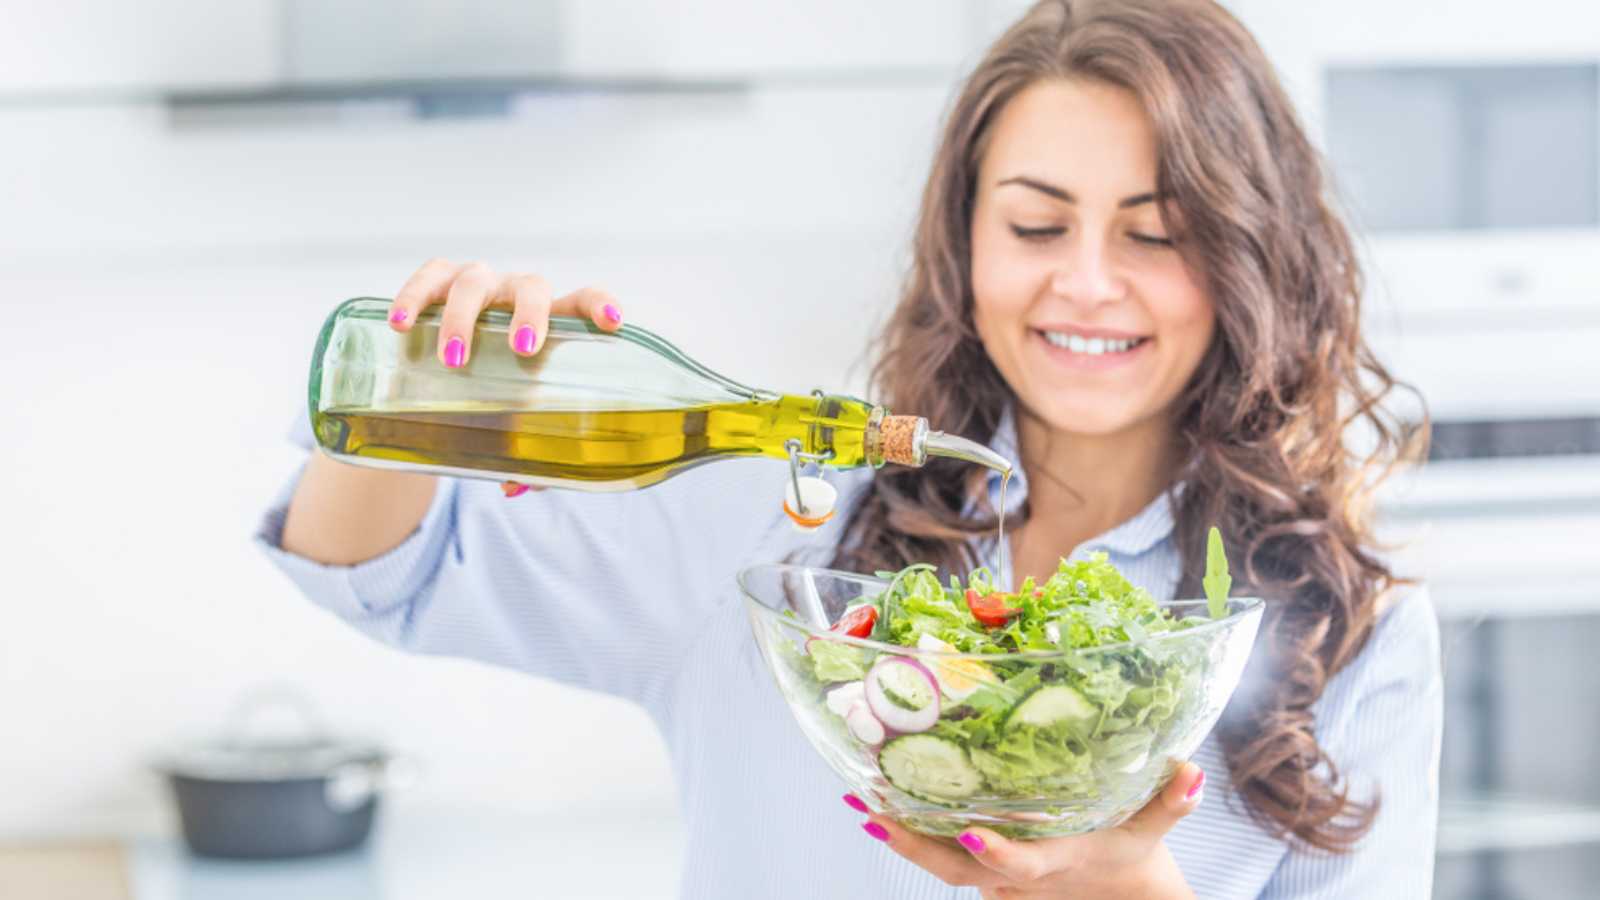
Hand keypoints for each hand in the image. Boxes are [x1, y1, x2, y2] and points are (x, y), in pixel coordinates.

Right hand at [387, 258, 625, 498]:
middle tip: (523, 349)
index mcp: (549, 321)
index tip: (613, 323)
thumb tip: (515, 486)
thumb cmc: (494, 388)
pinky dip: (413, 297)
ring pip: (474, 283)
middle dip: (530, 315)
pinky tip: (400, 323)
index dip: (600, 307)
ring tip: (453, 358)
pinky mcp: (436, 279)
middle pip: (531, 288)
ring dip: (464, 318)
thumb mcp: (511, 414)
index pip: (583, 301)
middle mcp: (516, 294)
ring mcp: (477, 282)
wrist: (442, 360)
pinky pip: (426, 278)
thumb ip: (522, 451)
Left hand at [849, 762, 1203, 898]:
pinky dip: (915, 834)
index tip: (973, 835)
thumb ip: (1170, 804)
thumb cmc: (1134, 861)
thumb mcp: (1153, 832)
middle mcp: (1017, 880)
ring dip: (902, 836)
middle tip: (872, 812)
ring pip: (942, 864)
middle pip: (956, 870)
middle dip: (913, 843)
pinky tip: (884, 806)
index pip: (1020, 866)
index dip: (999, 855)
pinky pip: (945, 855)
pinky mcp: (988, 873)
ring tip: (862, 804)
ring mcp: (998, 881)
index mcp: (1054, 865)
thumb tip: (1190, 772)